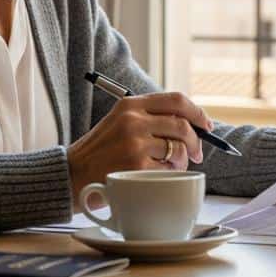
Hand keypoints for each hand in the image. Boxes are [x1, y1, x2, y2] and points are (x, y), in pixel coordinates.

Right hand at [68, 92, 213, 210]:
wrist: (70, 175)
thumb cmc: (100, 153)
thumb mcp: (119, 123)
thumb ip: (150, 118)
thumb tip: (192, 124)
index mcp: (130, 105)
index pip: (176, 100)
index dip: (197, 113)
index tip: (206, 126)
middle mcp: (133, 120)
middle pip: (182, 124)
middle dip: (196, 141)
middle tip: (196, 153)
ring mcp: (134, 142)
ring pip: (179, 148)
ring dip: (182, 160)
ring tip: (172, 167)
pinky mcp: (136, 165)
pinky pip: (169, 168)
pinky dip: (170, 174)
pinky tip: (157, 177)